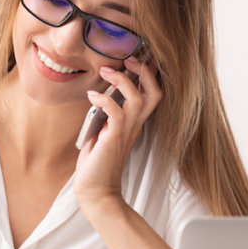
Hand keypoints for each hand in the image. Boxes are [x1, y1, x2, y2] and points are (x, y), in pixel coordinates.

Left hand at [74, 56, 161, 207]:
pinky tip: (92, 95)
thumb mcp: (102, 131)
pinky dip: (104, 99)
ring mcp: (126, 131)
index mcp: (135, 122)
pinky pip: (116, 112)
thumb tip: (98, 93)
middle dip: (145, 71)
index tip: (136, 58)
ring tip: (105, 71)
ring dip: (122, 80)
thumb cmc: (97, 162)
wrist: (96, 190)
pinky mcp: (113, 138)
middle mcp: (135, 125)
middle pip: (154, 92)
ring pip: (137, 98)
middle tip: (127, 59)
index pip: (153, 94)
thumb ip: (105, 114)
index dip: (150, 74)